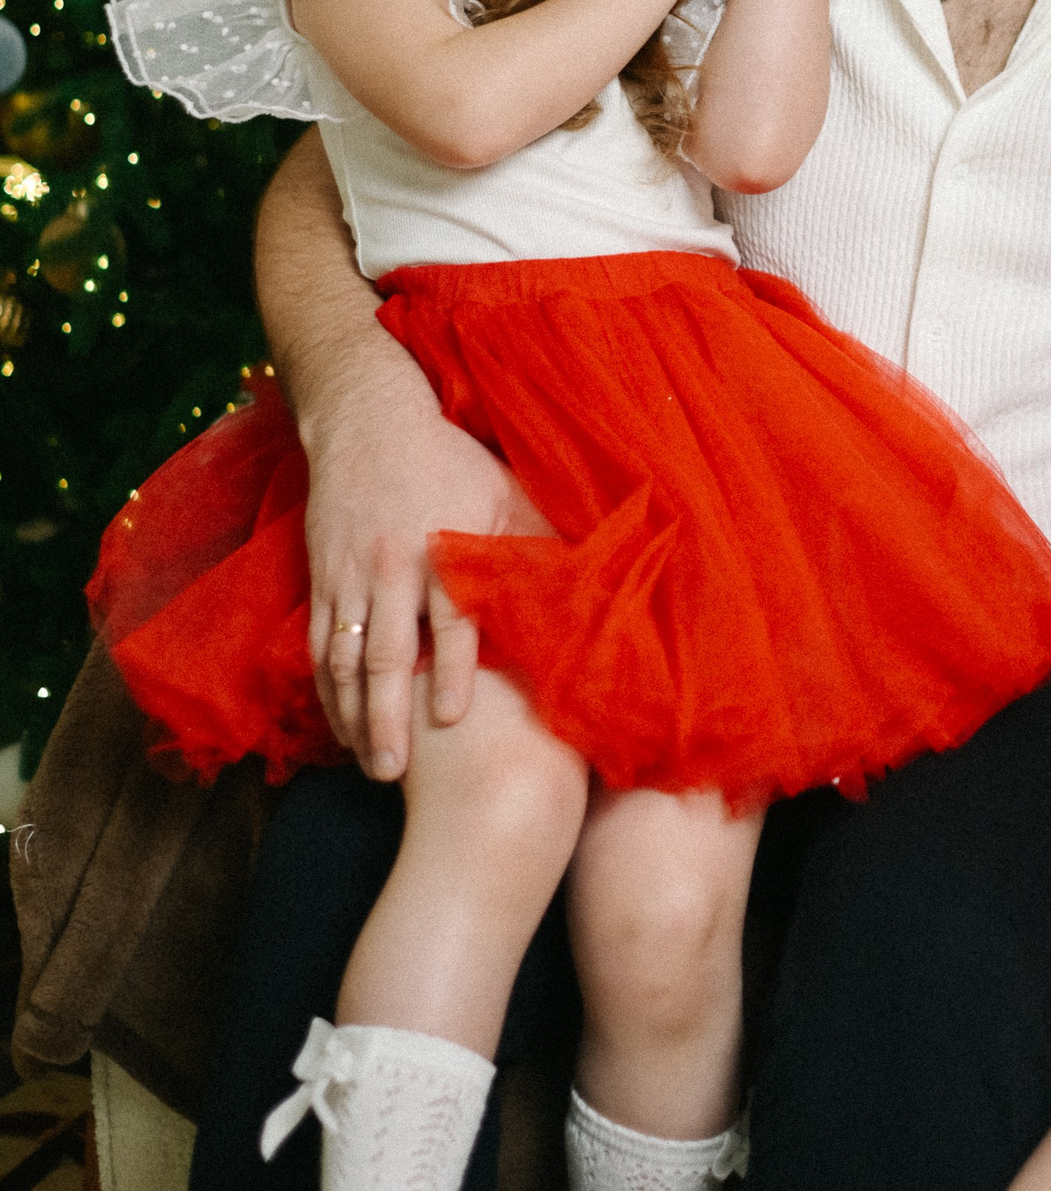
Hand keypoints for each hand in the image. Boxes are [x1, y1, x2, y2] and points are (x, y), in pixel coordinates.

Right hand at [305, 374, 549, 781]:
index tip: (450, 717)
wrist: (368, 420)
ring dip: (353, 713)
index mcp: (442, 548)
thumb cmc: (450, 458)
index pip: (448, 619)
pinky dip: (325, 687)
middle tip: (393, 770)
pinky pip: (318, 643)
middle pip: (385, 653)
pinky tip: (339, 722)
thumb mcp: (503, 491)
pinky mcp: (322, 578)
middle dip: (388, 715)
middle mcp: (392, 568)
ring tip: (367, 763)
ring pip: (343, 658)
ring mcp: (350, 577)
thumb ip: (535, 543)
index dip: (449, 670)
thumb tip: (592, 585)